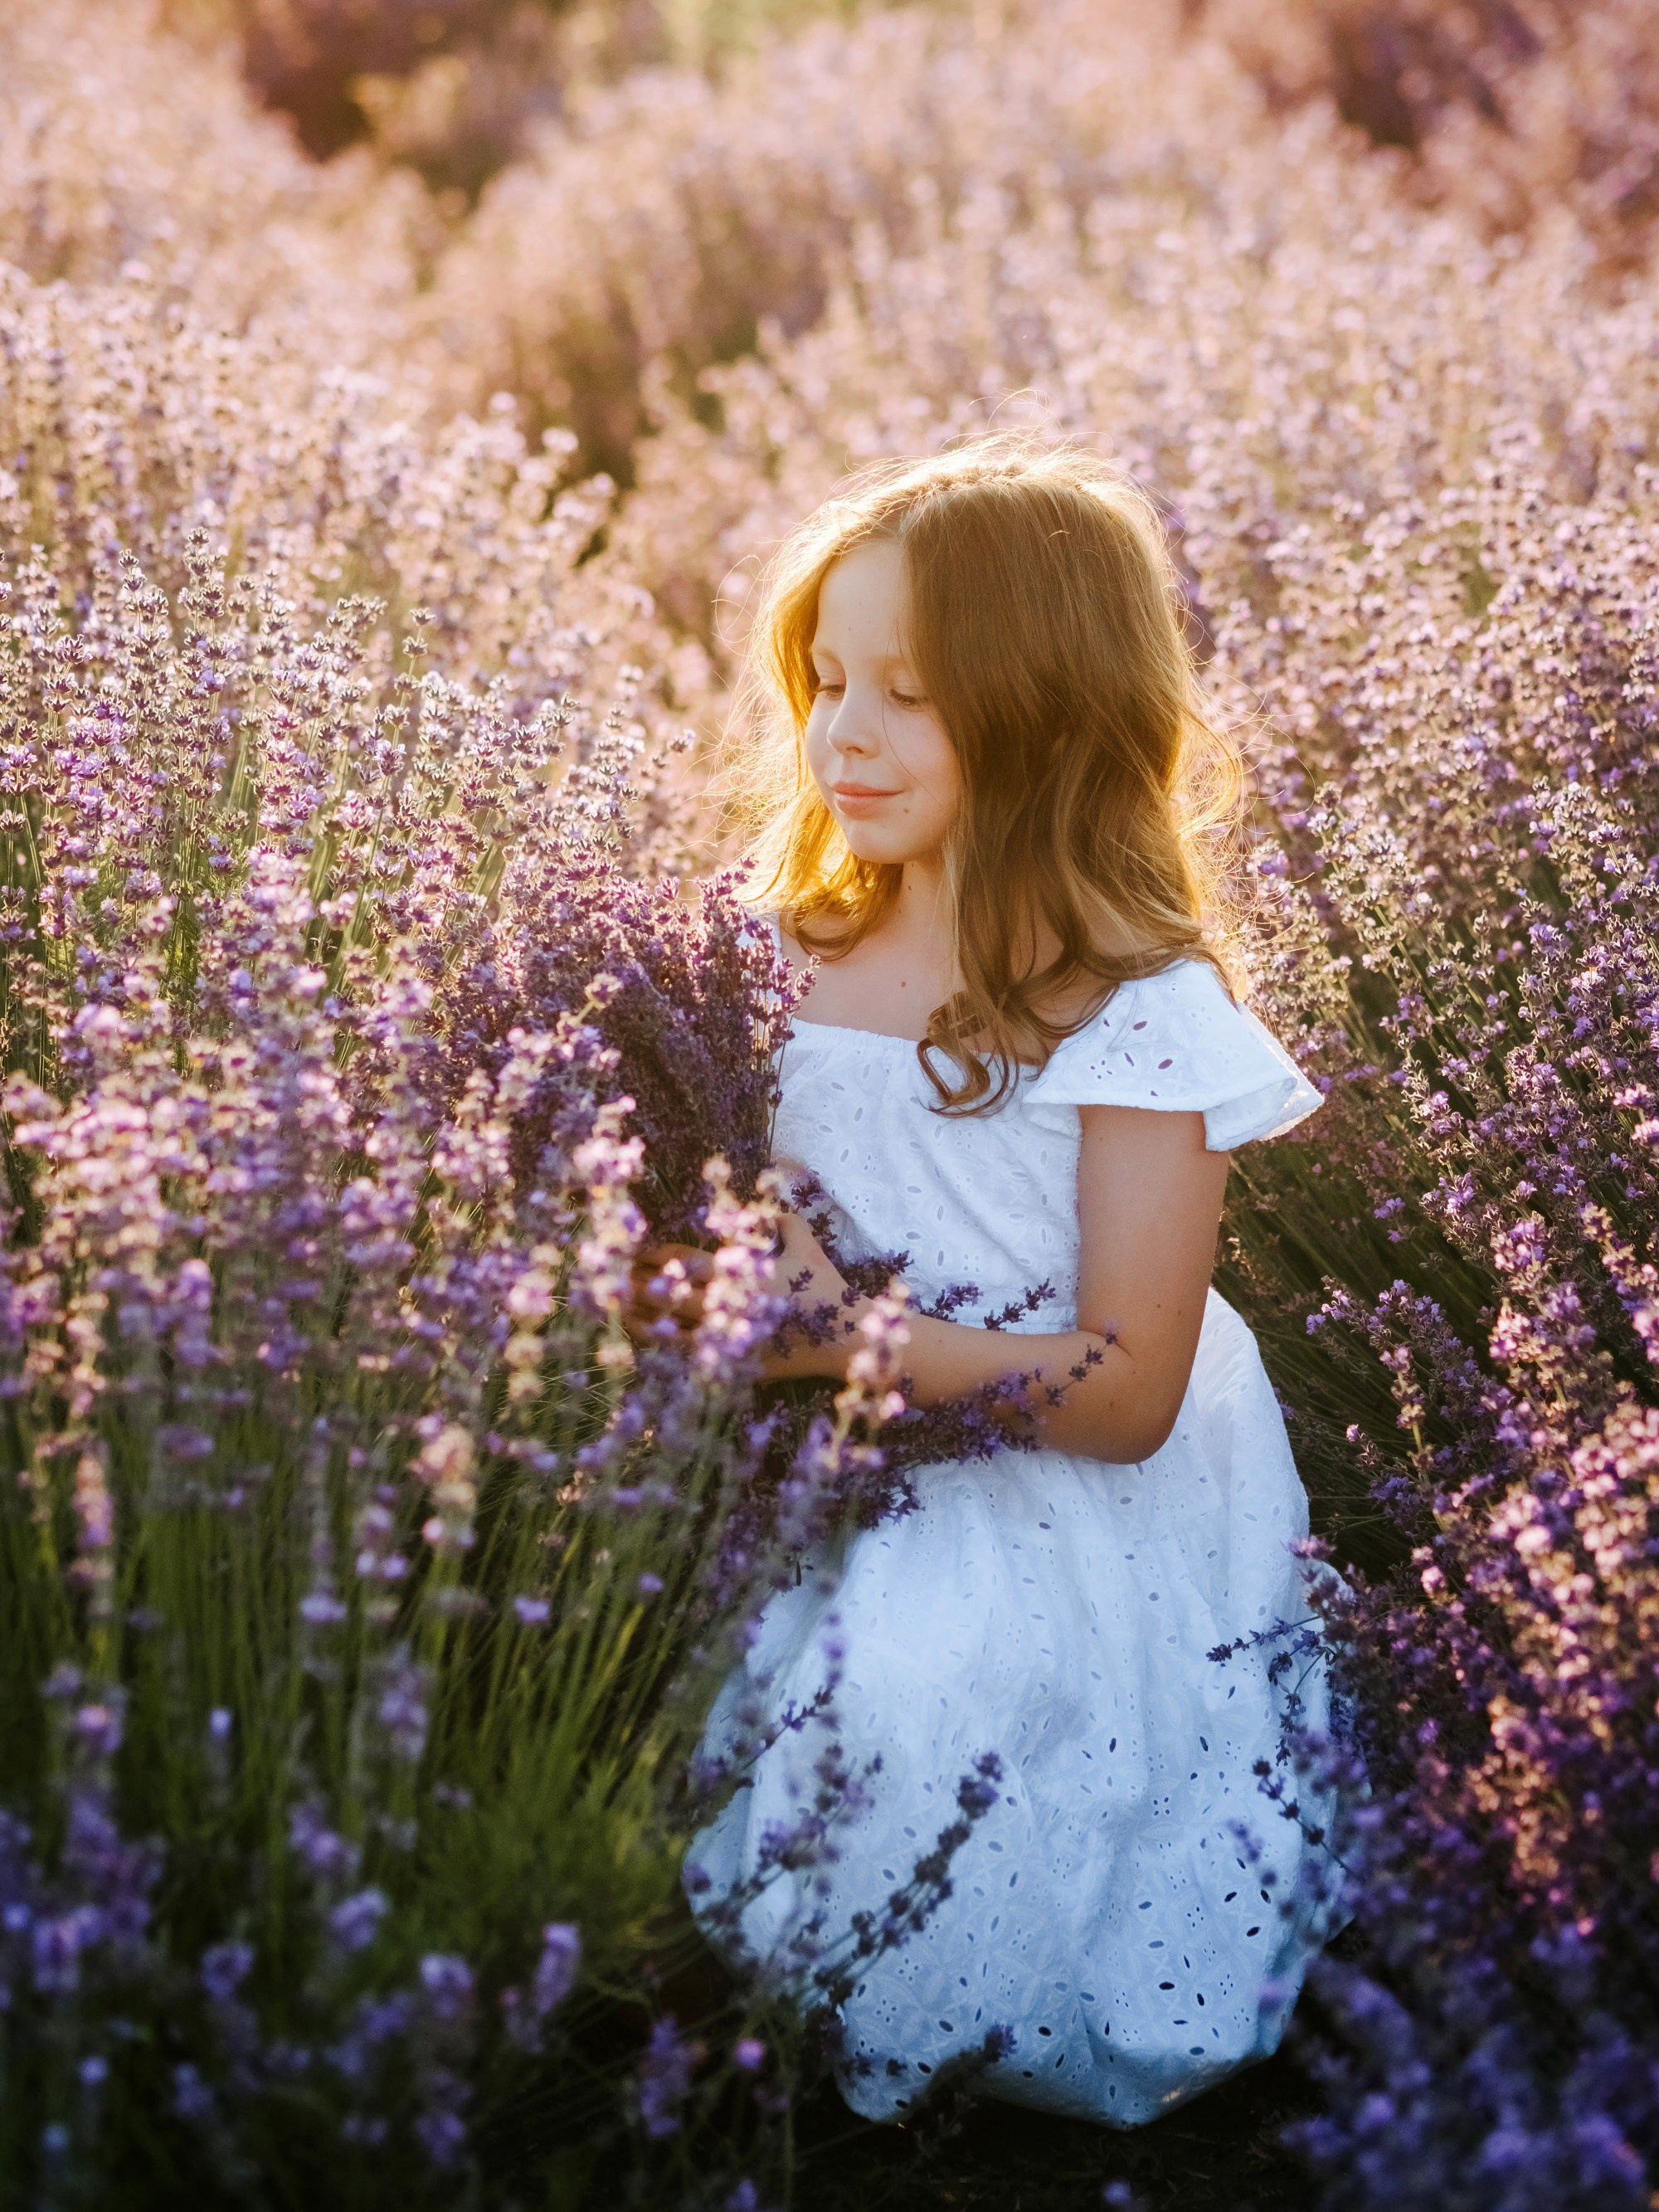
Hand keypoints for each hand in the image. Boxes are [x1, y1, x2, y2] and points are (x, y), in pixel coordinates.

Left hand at [623, 1214, 860, 1374]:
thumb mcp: (805, 1244)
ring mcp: (732, 1340)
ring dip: (639, 1320)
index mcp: (743, 1273)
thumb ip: (780, 1217)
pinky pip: (690, 1360)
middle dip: (636, 1285)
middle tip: (608, 1279)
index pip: (685, 1262)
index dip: (655, 1255)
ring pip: (671, 1331)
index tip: (635, 1251)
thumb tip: (762, 1194)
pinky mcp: (736, 1367)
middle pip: (669, 1295)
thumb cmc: (825, 1286)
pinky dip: (665, 1351)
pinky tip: (645, 1344)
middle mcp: (732, 1307)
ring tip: (614, 1312)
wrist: (846, 1338)